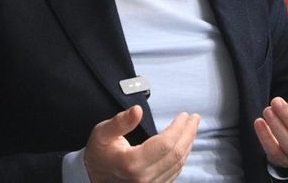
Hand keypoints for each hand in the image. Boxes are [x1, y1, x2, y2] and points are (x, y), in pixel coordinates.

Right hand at [82, 106, 199, 182]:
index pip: (165, 144)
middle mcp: (144, 178)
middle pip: (176, 154)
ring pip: (178, 165)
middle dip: (189, 134)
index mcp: (132, 163)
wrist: (92, 177)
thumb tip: (137, 110)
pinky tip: (184, 145)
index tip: (185, 115)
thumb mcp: (102, 133)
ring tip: (192, 128)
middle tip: (195, 118)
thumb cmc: (98, 154)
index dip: (179, 128)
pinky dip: (182, 158)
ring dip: (188, 145)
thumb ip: (120, 122)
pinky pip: (174, 173)